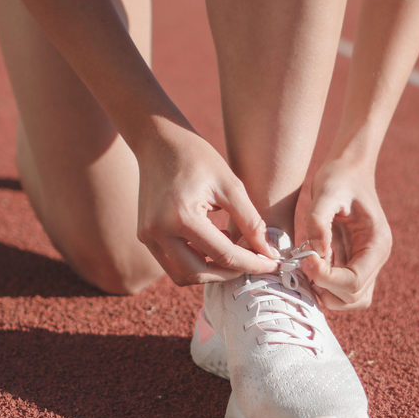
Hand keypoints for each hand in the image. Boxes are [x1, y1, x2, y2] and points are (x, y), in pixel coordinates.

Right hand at [136, 121, 279, 285]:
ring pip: (182, 275)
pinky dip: (195, 262)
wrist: (159, 141)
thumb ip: (251, 222)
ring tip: (231, 251)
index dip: (253, 263)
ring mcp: (148, 237)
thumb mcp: (231, 186)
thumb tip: (269, 253)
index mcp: (182, 217)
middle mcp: (159, 232)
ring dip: (210, 272)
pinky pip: (172, 263)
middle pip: (199, 273)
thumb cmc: (197, 157)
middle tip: (252, 261)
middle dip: (229, 273)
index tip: (273, 264)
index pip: (224, 255)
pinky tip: (213, 243)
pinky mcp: (145, 237)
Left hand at [302, 159, 391, 310]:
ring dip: (326, 292)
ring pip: (351, 300)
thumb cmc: (339, 178)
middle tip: (305, 264)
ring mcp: (367, 263)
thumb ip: (318, 221)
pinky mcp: (354, 263)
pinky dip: (326, 287)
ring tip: (308, 268)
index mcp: (377, 243)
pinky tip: (311, 266)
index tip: (306, 260)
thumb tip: (316, 253)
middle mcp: (376, 258)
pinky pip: (343, 290)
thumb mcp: (326, 191)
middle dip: (326, 288)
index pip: (355, 281)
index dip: (327, 278)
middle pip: (354, 297)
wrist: (348, 170)